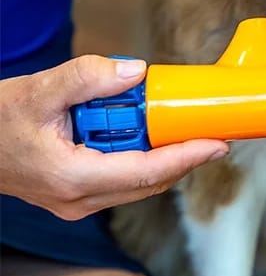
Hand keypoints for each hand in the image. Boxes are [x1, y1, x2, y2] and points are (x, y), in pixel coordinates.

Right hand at [0, 55, 228, 219]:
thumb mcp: (39, 90)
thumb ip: (87, 77)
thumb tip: (136, 72)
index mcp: (73, 177)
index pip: (146, 172)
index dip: (186, 158)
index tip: (216, 144)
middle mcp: (80, 199)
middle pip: (150, 183)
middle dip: (184, 158)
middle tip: (211, 133)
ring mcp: (80, 202)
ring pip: (140, 185)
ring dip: (165, 158)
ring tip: (183, 129)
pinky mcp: (80, 196)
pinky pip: (125, 181)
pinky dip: (144, 160)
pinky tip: (148, 135)